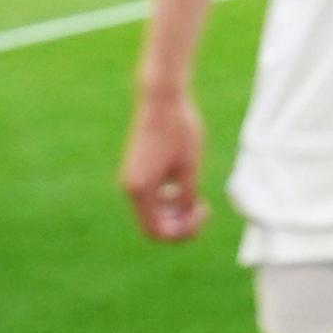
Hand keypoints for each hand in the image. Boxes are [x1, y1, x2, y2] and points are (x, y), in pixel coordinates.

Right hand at [120, 90, 206, 240]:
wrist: (162, 100)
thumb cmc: (179, 130)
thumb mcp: (189, 167)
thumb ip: (186, 197)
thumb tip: (184, 218)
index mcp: (140, 190)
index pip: (157, 232)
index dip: (182, 232)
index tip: (203, 211)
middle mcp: (130, 188)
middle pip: (152, 226)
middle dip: (179, 225)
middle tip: (203, 209)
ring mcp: (130, 180)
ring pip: (151, 214)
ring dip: (174, 214)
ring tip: (198, 200)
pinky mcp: (135, 171)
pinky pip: (149, 200)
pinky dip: (167, 202)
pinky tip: (185, 188)